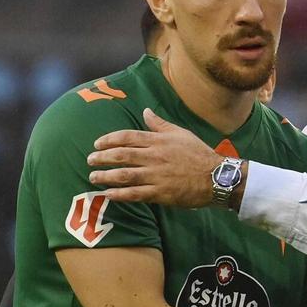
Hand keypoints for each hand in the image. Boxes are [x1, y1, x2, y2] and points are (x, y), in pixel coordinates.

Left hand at [87, 108, 222, 207]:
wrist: (216, 177)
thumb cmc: (199, 154)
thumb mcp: (181, 133)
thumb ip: (160, 124)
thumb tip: (145, 111)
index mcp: (158, 141)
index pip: (127, 137)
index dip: (109, 140)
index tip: (97, 144)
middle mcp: (154, 157)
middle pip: (121, 155)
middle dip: (101, 158)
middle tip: (90, 160)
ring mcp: (156, 176)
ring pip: (124, 175)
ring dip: (105, 176)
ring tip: (93, 177)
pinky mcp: (161, 193)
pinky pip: (135, 194)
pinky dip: (120, 194)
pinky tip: (108, 194)